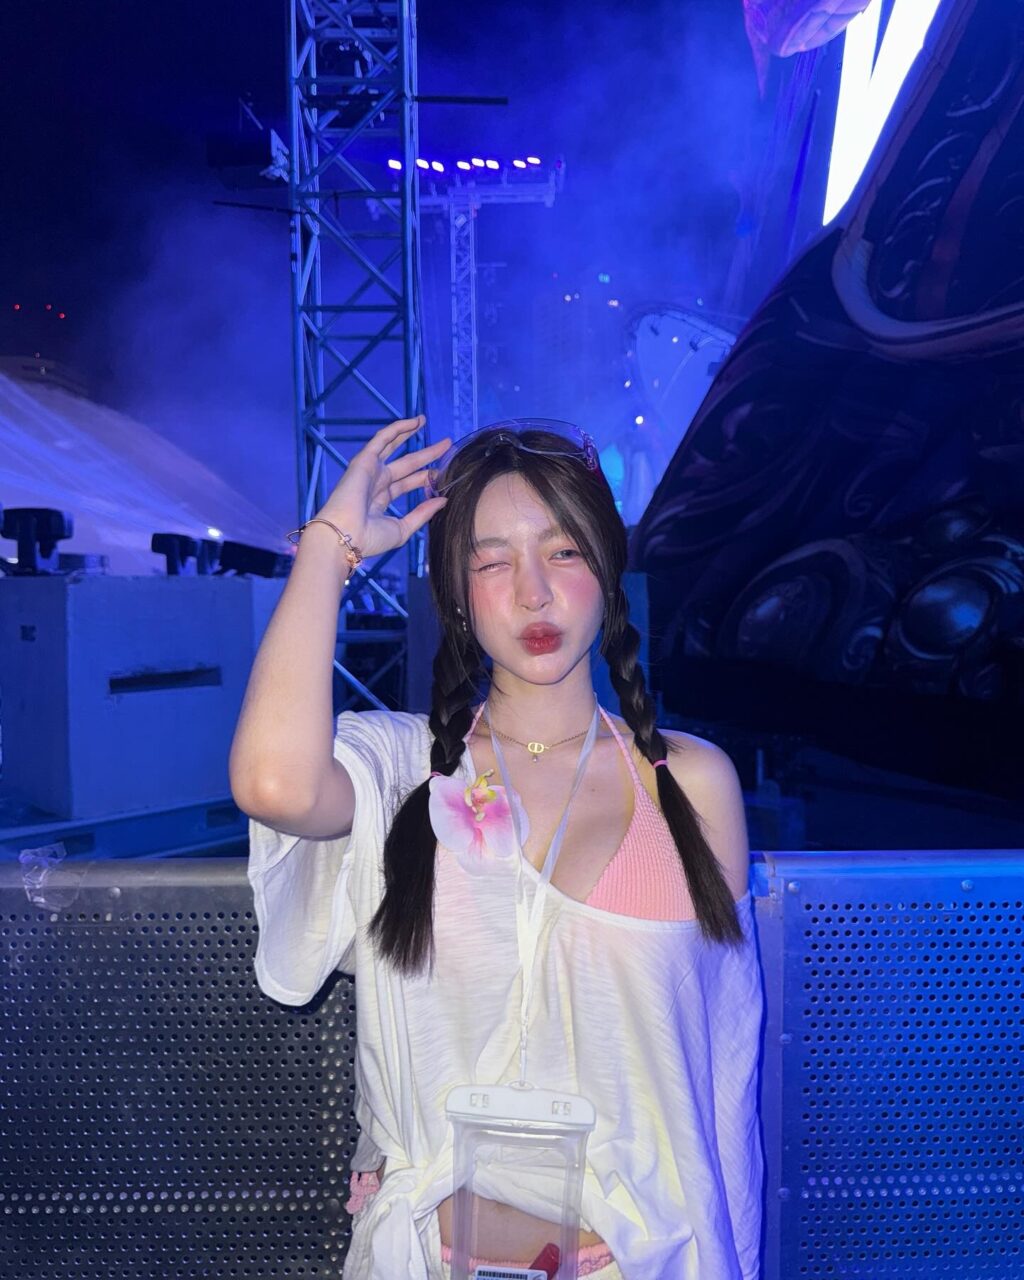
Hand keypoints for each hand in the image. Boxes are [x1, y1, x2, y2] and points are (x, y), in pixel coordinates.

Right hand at [314, 416, 450, 558]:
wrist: (346, 536)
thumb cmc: (369, 538)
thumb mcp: (403, 528)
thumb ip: (423, 513)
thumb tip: (444, 500)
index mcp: (381, 500)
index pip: (407, 483)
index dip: (425, 477)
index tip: (444, 472)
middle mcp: (375, 483)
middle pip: (405, 464)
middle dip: (425, 454)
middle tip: (446, 444)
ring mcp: (369, 470)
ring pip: (392, 446)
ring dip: (408, 432)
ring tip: (424, 420)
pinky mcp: (364, 460)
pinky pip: (382, 439)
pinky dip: (397, 429)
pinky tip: (413, 421)